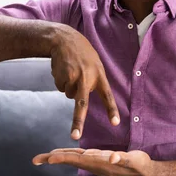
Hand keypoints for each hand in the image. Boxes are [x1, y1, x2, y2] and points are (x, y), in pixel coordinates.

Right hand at [32, 148, 152, 175]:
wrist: (145, 172)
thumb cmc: (126, 164)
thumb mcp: (111, 159)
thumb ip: (98, 156)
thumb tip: (83, 155)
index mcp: (93, 159)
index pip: (71, 156)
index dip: (56, 156)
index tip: (41, 158)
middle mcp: (98, 162)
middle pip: (74, 158)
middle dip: (57, 158)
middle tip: (39, 159)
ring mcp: (110, 163)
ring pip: (90, 159)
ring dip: (76, 158)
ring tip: (57, 157)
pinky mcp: (126, 161)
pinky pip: (121, 159)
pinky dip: (115, 158)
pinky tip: (112, 156)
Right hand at [50, 25, 119, 139]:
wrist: (63, 39)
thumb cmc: (82, 53)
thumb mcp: (94, 63)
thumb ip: (93, 80)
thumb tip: (79, 100)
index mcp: (99, 75)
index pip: (107, 95)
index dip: (111, 109)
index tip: (115, 123)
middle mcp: (86, 78)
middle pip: (82, 104)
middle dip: (78, 122)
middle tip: (75, 136)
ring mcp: (72, 78)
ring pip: (69, 95)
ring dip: (69, 86)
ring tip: (71, 70)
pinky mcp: (60, 78)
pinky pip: (61, 88)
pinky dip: (61, 82)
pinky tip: (63, 69)